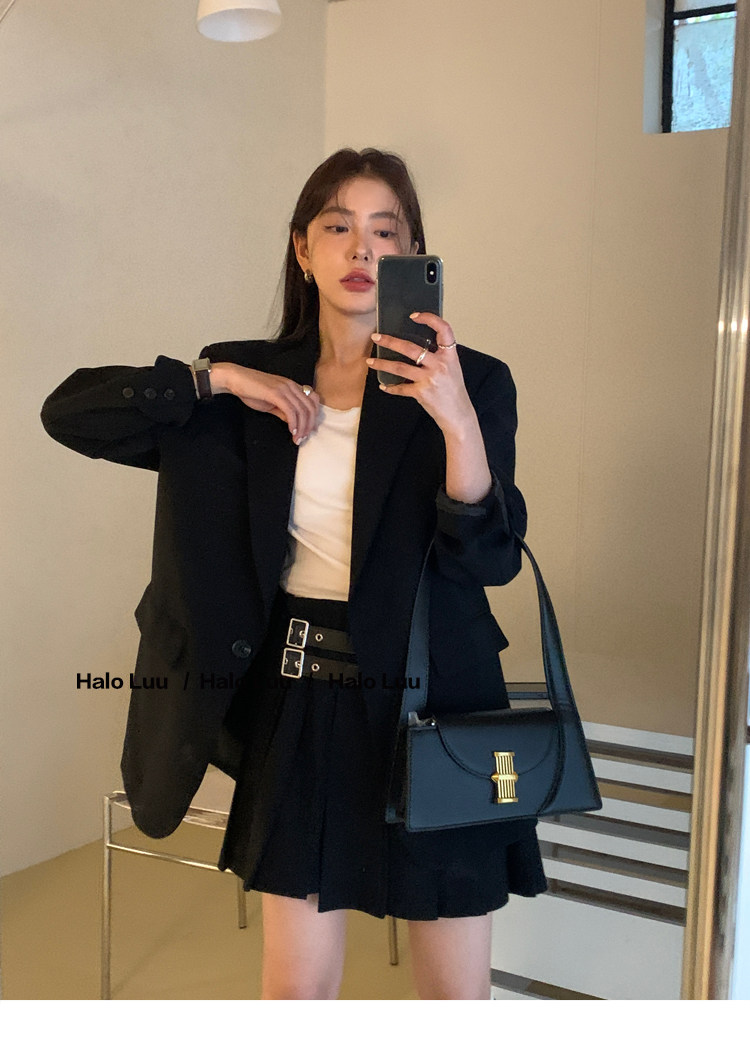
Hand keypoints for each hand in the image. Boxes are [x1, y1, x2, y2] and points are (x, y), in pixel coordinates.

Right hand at [210, 362, 319, 444]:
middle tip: (303, 438)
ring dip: (301, 427)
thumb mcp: (271, 403)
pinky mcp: (276, 393)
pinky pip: (290, 410)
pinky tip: (291, 431)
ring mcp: (284, 388)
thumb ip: (283, 411)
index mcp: (292, 386)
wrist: (236, 379)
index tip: (309, 430)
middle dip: (309, 425)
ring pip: (301, 410)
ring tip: (297, 439)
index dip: (314, 416)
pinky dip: (293, 423)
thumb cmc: (251, 391)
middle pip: (310, 407)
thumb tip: (293, 421)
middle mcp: (291, 386)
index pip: (313, 400)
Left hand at [366, 313, 473, 434]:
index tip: (414, 316)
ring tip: (370, 361)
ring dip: (382, 364)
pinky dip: (391, 388)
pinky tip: (384, 386)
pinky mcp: (421, 393)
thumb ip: (438, 356)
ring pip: (400, 367)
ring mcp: (429, 379)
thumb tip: (417, 346)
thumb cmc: (454, 391)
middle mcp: (439, 365)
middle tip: (376, 337)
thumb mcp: (452, 368)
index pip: (443, 329)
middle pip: (411, 348)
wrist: (458, 414)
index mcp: (449, 356)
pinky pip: (401, 388)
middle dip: (390, 341)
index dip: (429, 319)